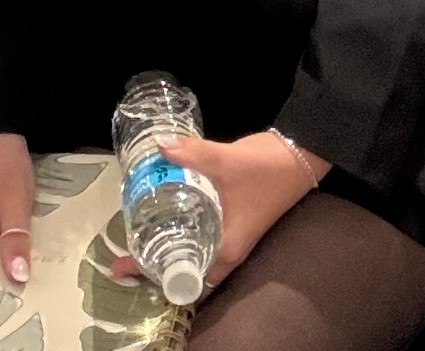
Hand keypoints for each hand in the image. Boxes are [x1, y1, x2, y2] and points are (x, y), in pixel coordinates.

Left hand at [110, 131, 327, 294]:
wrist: (300, 153)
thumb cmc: (266, 170)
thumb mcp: (226, 162)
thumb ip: (192, 154)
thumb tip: (158, 147)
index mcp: (226, 249)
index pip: (184, 277)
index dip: (153, 275)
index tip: (124, 266)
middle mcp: (227, 249)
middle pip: (185, 268)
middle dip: (155, 262)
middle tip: (125, 248)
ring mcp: (231, 234)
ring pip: (193, 250)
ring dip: (168, 245)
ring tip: (138, 231)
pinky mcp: (232, 217)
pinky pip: (200, 232)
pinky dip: (182, 227)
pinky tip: (166, 209)